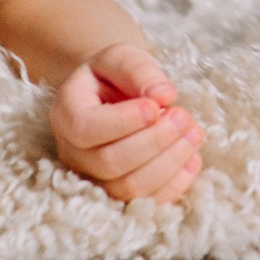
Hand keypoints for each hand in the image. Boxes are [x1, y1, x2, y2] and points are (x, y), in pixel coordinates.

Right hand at [49, 43, 205, 204]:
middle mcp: (73, 152)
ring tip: (194, 133)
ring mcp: (94, 179)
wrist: (110, 95)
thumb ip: (139, 70)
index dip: (124, 122)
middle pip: (110, 162)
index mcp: (65, 113)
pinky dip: (175, 184)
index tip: (157, 106)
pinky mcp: (119, 195)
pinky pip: (147, 202)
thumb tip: (164, 95)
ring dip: (169, 163)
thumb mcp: (121, 57)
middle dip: (154, 141)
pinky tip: (193, 158)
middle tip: (183, 116)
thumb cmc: (113, 75)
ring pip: (130, 188)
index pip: (86, 128)